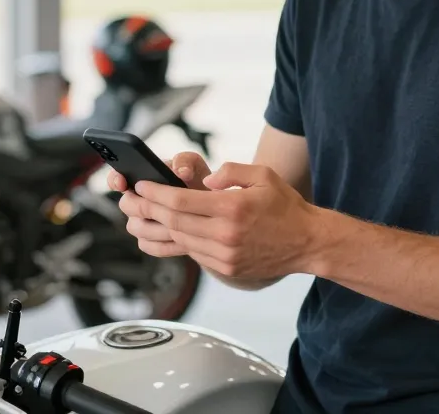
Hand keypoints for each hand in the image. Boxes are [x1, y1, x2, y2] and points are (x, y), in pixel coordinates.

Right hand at [108, 151, 210, 256]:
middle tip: (166, 207)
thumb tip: (181, 171)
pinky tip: (184, 239)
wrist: (210, 211)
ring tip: (182, 224)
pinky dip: (166, 244)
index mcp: (141, 179)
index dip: (115, 180)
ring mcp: (140, 223)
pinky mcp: (150, 242)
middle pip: (126, 205)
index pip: (116, 178)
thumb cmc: (198, 183)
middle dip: (144, 206)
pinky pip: (150, 246)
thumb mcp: (195, 165)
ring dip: (159, 226)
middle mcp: (136, 201)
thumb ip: (185, 161)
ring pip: (137, 228)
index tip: (123, 182)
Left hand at [133, 162, 322, 279]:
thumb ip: (231, 171)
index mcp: (233, 208)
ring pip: (180, 239)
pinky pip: (193, 253)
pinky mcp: (227, 268)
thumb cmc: (285, 206)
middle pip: (174, 221)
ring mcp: (225, 255)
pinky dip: (177, 240)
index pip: (181, 201)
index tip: (141, 186)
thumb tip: (205, 180)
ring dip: (157, 226)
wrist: (307, 242)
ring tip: (140, 215)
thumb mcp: (263, 175)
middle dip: (148, 209)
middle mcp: (226, 234)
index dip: (156, 193)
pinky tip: (168, 230)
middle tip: (130, 199)